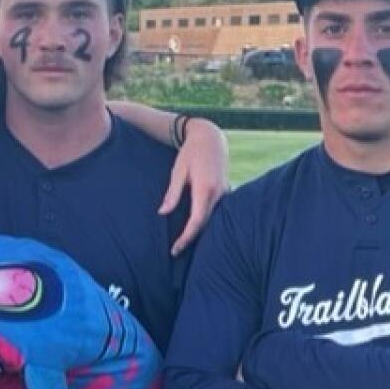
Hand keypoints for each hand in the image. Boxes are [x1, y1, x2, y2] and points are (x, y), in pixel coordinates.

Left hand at [160, 117, 229, 254]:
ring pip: (214, 219)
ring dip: (200, 231)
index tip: (175, 249)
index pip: (196, 221)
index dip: (186, 238)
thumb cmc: (190, 153)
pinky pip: (218, 211)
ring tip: (185, 243)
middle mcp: (219, 193)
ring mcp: (225, 192)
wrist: (210, 137)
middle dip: (192, 239)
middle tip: (176, 251)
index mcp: (205, 189)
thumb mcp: (178, 171)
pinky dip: (208, 221)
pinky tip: (198, 228)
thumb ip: (172, 194)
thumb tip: (162, 213)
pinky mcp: (227, 190)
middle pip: (206, 224)